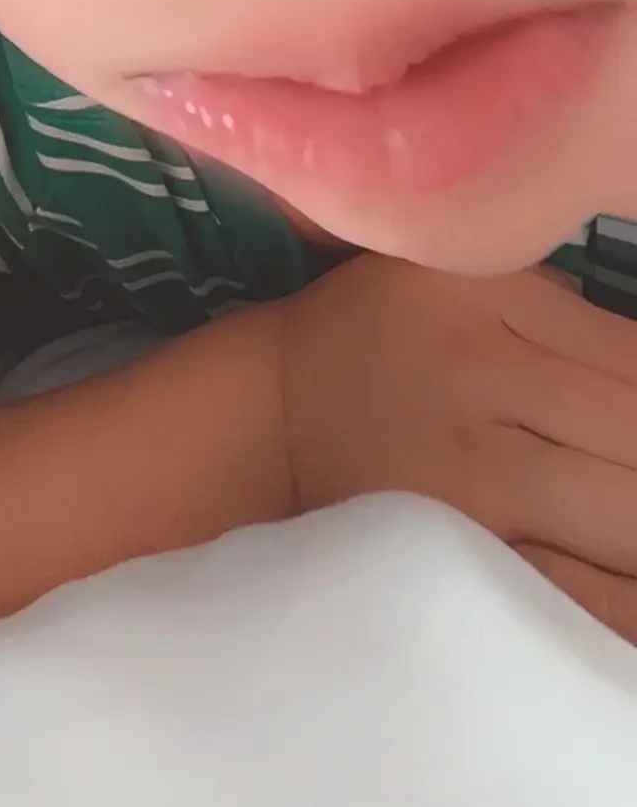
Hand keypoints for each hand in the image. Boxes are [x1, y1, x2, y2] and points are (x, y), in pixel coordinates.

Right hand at [275, 252, 636, 638]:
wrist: (276, 414)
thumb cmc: (385, 336)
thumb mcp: (468, 279)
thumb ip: (569, 316)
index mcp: (488, 295)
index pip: (636, 362)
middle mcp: (478, 378)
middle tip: (636, 473)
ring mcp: (467, 480)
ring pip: (623, 522)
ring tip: (630, 523)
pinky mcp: (453, 557)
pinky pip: (576, 596)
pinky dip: (624, 597)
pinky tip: (625, 574)